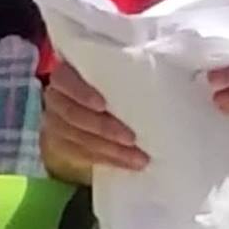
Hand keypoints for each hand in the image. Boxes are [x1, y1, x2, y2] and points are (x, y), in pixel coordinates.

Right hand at [41, 62, 148, 183]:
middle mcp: (55, 98)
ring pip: (77, 139)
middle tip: (132, 138)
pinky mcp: (60, 145)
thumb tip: (174, 66)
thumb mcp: (115, 71)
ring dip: (109, 150)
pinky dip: (108, 160)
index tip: (103, 105)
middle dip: (104, 128)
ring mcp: (54, 123)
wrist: (89, 105)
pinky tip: (128, 163)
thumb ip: (128, 69)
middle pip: (72, 114)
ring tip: (137, 157)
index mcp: (66, 73)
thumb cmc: (110, 81)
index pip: (65, 80)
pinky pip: (82, 156)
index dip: (82, 93)